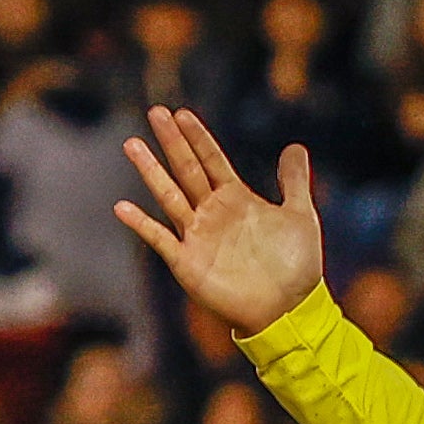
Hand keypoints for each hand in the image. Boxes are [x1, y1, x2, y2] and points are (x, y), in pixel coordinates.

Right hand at [113, 109, 328, 336]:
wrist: (290, 311)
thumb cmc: (296, 267)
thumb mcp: (300, 215)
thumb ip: (294, 181)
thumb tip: (295, 147)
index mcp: (236, 200)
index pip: (210, 160)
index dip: (197, 137)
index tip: (182, 113)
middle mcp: (212, 214)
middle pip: (186, 169)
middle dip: (172, 141)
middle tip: (155, 112)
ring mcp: (197, 237)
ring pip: (169, 196)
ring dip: (151, 171)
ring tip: (132, 145)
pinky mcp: (188, 264)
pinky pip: (160, 239)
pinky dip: (142, 224)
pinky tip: (122, 207)